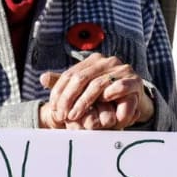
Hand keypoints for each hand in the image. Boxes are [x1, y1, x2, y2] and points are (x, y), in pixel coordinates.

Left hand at [38, 54, 153, 130]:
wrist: (132, 98)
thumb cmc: (104, 95)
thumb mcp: (84, 89)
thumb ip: (65, 84)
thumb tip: (42, 78)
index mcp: (92, 60)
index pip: (70, 74)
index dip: (60, 92)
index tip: (53, 108)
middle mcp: (107, 61)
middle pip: (81, 78)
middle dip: (70, 99)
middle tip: (62, 115)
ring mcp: (122, 70)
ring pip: (98, 84)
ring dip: (85, 102)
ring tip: (75, 116)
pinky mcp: (134, 81)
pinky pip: (121, 86)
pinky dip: (112, 93)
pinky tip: (103, 102)